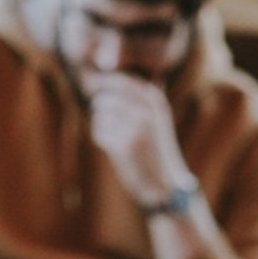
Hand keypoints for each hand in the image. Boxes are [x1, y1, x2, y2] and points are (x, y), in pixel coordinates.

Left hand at [81, 71, 190, 207]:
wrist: (163, 183)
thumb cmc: (154, 148)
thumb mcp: (156, 117)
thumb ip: (139, 96)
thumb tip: (107, 75)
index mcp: (156, 100)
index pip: (121, 80)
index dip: (103, 83)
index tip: (94, 88)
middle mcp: (146, 111)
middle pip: (106, 97)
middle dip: (100, 107)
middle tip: (106, 118)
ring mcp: (135, 127)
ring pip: (100, 114)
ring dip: (102, 125)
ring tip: (116, 137)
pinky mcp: (123, 145)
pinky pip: (98, 132)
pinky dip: (102, 139)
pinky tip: (115, 148)